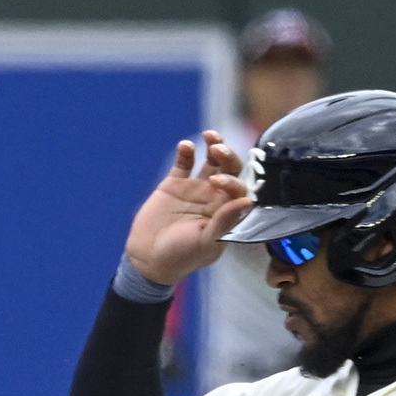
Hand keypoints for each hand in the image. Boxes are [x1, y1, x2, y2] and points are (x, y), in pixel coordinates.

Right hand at [124, 131, 251, 287]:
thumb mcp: (206, 243)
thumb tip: (247, 201)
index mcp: (226, 211)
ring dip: (214, 146)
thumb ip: (226, 222)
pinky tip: (185, 146)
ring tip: (209, 136)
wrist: (148, 259)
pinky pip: (184, 163)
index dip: (232, 180)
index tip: (216, 181)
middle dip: (228, 156)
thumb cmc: (181, 256)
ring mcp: (195, 189)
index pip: (238, 187)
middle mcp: (214, 197)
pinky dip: (186, 152)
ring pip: (210, 161)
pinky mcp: (174, 185)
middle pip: (229, 168)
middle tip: (218, 149)